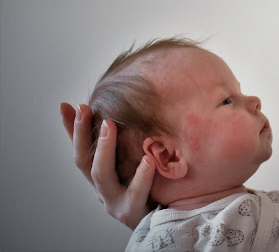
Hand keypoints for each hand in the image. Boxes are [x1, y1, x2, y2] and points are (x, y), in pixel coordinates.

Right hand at [60, 102, 154, 229]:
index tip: (64, 105)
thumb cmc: (147, 192)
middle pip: (83, 161)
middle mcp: (102, 189)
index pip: (79, 149)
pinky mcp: (132, 211)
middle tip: (86, 109)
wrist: (163, 224)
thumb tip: (115, 115)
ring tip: (111, 126)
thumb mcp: (131, 165)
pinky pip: (135, 193)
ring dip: (105, 149)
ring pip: (102, 175)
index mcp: (100, 177)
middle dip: (82, 133)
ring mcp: (114, 202)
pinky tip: (148, 160)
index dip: (70, 129)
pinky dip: (141, 176)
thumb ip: (122, 147)